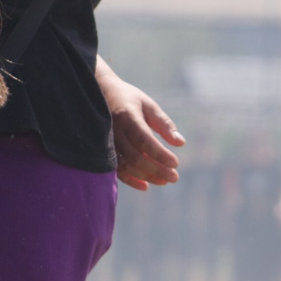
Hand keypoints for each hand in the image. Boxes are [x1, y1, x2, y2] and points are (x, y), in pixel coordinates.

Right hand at [102, 70, 183, 189]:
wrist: (99, 94)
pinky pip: (116, 169)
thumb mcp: (148, 105)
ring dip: (146, 176)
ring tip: (164, 181)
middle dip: (157, 169)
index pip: (144, 140)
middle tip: (174, 177)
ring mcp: (106, 142)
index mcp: (127, 116)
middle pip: (136, 156)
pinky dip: (130, 180)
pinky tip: (145, 186)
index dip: (160, 154)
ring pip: (126, 165)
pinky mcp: (102, 151)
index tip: (176, 163)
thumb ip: (164, 124)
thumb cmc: (129, 99)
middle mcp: (114, 131)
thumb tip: (181, 143)